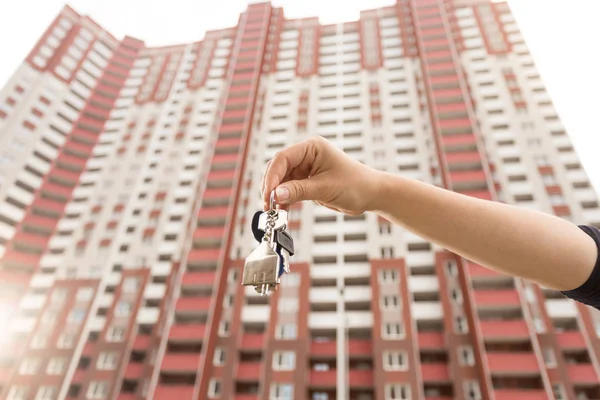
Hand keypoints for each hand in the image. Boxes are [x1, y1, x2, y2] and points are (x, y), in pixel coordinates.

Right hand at [261, 136, 382, 214]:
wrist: (371, 195)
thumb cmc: (356, 185)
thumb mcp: (325, 188)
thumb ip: (299, 190)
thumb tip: (276, 195)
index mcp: (312, 147)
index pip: (283, 158)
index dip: (272, 176)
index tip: (269, 194)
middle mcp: (307, 155)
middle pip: (279, 168)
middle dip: (272, 186)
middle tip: (268, 204)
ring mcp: (306, 168)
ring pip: (281, 180)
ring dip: (277, 194)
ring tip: (274, 210)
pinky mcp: (307, 181)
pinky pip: (289, 189)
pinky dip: (284, 199)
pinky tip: (282, 209)